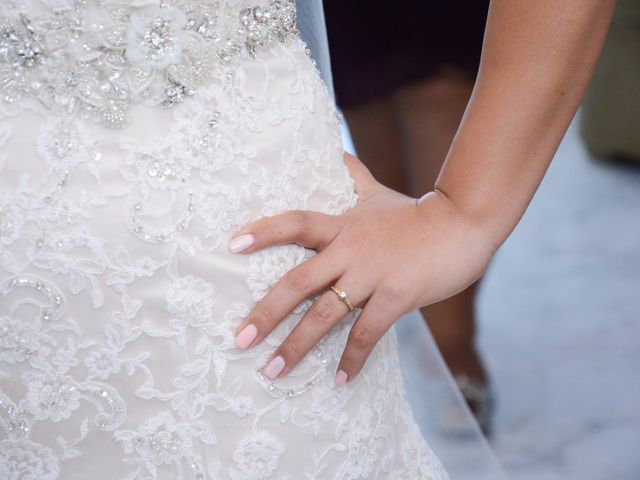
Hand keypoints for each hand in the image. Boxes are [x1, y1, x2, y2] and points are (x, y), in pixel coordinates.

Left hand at [228, 153, 495, 385]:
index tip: (231, 245)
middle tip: (240, 341)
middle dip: (266, 313)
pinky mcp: (396, 297)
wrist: (461, 225)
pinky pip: (367, 334)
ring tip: (273, 371)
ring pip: (325, 316)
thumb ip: (354, 176)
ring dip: (297, 346)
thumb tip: (338, 152)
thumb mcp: (378, 192)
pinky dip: (352, 359)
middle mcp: (350, 251)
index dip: (263, 232)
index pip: (294, 224)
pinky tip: (339, 381)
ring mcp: (372, 275)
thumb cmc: (415, 213)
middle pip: (298, 283)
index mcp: (342, 226)